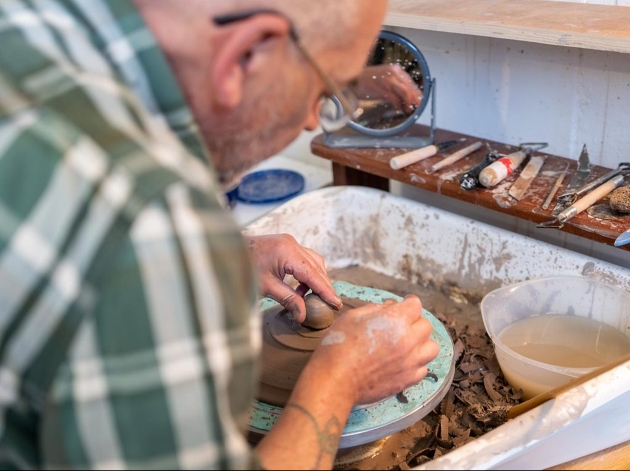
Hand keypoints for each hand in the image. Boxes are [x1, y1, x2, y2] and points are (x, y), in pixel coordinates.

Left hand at [246, 234, 341, 322]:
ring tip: (312, 298)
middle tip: (330, 304)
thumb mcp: (266, 287)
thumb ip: (287, 300)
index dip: (326, 290)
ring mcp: (290, 242)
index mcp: (288, 252)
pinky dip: (307, 273)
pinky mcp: (286, 244)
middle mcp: (292, 244)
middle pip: (317, 267)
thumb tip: (303, 316)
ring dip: (316, 279)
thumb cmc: (243, 268)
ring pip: (313, 261)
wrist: (228, 251)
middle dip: (324, 286)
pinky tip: (300, 288)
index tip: (336, 303)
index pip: (313, 274)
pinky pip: (305, 259)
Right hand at [308, 295, 438, 405]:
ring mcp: (410, 362)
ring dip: (421, 343)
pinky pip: (423, 368)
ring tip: (407, 344)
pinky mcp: (408, 380)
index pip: (416, 305)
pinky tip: (403, 362)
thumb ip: (374, 309)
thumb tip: (388, 309)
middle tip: (400, 325)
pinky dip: (416, 363)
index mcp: (395, 320)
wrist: (335, 381)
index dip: (408, 302)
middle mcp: (408, 340)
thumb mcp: (352, 316)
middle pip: (426, 325)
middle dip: (414, 321)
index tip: (404, 304)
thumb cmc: (339, 346)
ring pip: (431, 348)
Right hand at [354, 63, 422, 114]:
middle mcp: (393, 73)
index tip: (419, 100)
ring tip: (407, 109)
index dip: (416, 92)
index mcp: (395, 69)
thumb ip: (395, 84)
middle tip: (416, 107)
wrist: (353, 81)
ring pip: (405, 93)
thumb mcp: (384, 78)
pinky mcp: (381, 89)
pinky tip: (398, 109)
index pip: (410, 81)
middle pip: (410, 87)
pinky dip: (398, 105)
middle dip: (415, 99)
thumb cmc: (367, 81)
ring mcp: (387, 81)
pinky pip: (394, 99)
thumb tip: (406, 95)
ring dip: (408, 103)